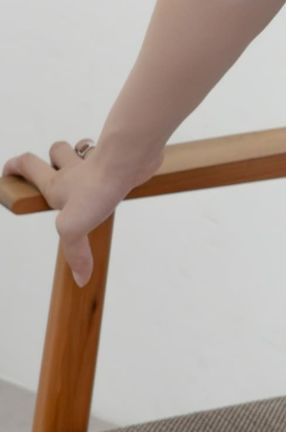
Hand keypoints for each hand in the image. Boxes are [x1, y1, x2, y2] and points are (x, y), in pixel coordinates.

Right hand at [2, 139, 163, 287]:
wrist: (128, 162)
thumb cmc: (96, 188)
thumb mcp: (72, 226)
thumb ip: (73, 253)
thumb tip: (80, 280)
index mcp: (56, 183)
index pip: (26, 166)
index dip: (14, 167)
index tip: (8, 173)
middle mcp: (74, 169)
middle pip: (58, 153)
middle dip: (53, 158)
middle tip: (54, 170)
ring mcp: (98, 163)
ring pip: (86, 152)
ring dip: (84, 158)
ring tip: (89, 175)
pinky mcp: (122, 162)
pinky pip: (115, 161)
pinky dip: (114, 167)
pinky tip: (122, 179)